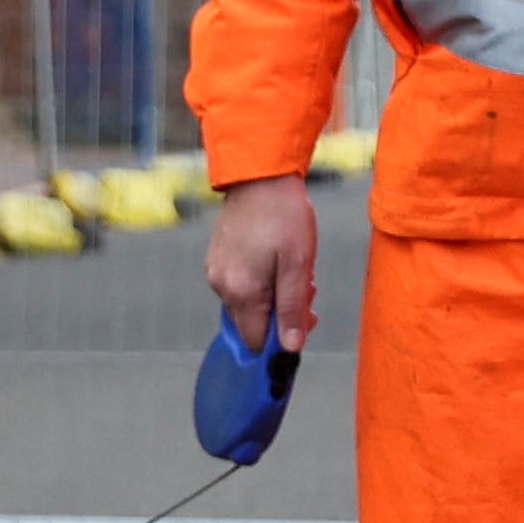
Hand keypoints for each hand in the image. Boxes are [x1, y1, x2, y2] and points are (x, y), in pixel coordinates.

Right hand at [204, 174, 323, 352]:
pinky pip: (242, 285)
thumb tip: (290, 348)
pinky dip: (262, 281)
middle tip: (307, 287)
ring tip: (294, 267)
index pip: (257, 341)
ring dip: (275, 294)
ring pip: (249, 303)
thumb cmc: (283, 215)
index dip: (283, 338)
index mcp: (240, 292)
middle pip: (253, 323)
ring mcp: (216, 271)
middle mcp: (221, 286)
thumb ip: (293, 308)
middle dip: (283, 313)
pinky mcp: (218, 258)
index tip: (305, 317)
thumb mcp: (297, 264)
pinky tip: (278, 260)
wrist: (260, 175)